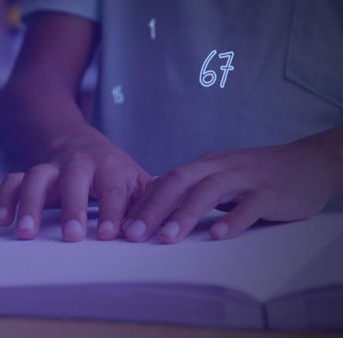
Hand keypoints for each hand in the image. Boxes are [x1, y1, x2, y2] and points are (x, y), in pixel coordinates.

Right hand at [0, 127, 150, 241]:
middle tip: (72, 236)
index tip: (109, 235)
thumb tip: (167, 225)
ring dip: (30, 203)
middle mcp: (79, 164)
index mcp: (110, 167)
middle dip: (72, 207)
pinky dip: (4, 198)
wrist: (76, 140)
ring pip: (37, 176)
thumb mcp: (136, 180)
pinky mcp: (30, 173)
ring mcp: (52, 167)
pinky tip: (2, 220)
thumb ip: (150, 201)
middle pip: (74, 178)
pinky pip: (13, 180)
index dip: (113, 211)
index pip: (114, 188)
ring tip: (25, 233)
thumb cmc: (112, 171)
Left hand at [123, 140, 337, 243]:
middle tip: (133, 234)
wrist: (310, 162)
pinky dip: (233, 219)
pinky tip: (219, 235)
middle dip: (153, 208)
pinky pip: (250, 205)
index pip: (167, 181)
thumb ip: (192, 189)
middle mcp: (220, 167)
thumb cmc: (258, 174)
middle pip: (180, 182)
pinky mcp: (271, 191)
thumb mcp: (220, 176)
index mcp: (205, 165)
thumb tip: (156, 205)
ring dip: (186, 214)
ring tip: (167, 237)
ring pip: (210, 191)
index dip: (143, 202)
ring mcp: (246, 177)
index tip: (122, 225)